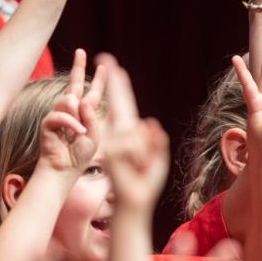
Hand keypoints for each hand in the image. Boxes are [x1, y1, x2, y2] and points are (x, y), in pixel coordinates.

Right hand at [37, 48, 106, 175]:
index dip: (98, 80)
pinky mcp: (48, 123)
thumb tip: (81, 99)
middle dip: (77, 67)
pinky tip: (77, 132)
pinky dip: (70, 123)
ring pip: (68, 100)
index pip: (92, 93)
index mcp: (84, 114)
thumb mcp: (93, 136)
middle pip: (74, 84)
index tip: (102, 66)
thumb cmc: (79, 156)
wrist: (63, 170)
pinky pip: (60, 115)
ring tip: (81, 130)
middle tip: (80, 51)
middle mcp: (70, 111)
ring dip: (77, 114)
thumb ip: (91, 117)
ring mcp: (58, 115)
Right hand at [98, 53, 169, 212]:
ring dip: (145, 153)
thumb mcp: (157, 158)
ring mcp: (112, 142)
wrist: (134, 202)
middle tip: (104, 58)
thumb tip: (148, 122)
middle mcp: (118, 134)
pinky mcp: (110, 152)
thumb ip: (155, 141)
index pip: (124, 105)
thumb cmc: (144, 182)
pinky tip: (135, 167)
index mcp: (129, 132)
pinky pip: (134, 144)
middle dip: (112, 82)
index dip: (119, 86)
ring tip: (140, 167)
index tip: (114, 66)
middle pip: (117, 102)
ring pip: (137, 132)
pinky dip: (140, 157)